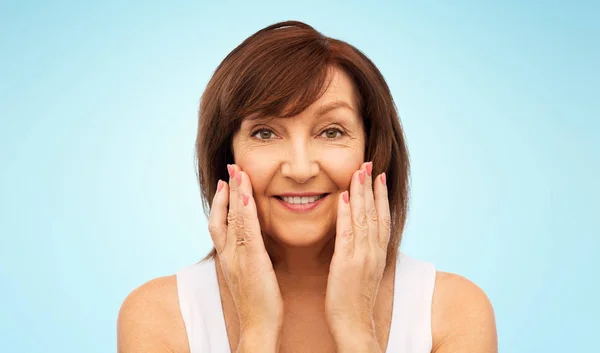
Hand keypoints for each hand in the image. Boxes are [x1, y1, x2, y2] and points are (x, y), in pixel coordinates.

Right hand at [208, 164, 283, 334]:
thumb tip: (254, 246)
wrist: (258, 326)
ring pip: (233, 218)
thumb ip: (249, 258)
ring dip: (235, 193)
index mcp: (229, 257)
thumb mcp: (250, 276)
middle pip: (223, 215)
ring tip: (238, 171)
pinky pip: (246, 230)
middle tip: (230, 168)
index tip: (225, 184)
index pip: (219, 224)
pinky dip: (245, 210)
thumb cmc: (258, 303)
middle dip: (226, 190)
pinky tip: (247, 194)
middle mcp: (229, 254)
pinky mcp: (252, 260)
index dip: (221, 202)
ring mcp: (238, 256)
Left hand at [325, 161, 389, 344]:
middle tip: (369, 163)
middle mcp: (373, 252)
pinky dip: (345, 214)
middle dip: (371, 187)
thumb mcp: (364, 272)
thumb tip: (360, 235)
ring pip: (363, 218)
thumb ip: (363, 252)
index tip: (379, 176)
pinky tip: (342, 197)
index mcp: (378, 254)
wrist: (354, 325)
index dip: (381, 196)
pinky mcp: (346, 263)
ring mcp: (361, 257)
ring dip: (360, 193)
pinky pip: (346, 234)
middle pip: (375, 213)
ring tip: (358, 172)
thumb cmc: (355, 300)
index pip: (382, 218)